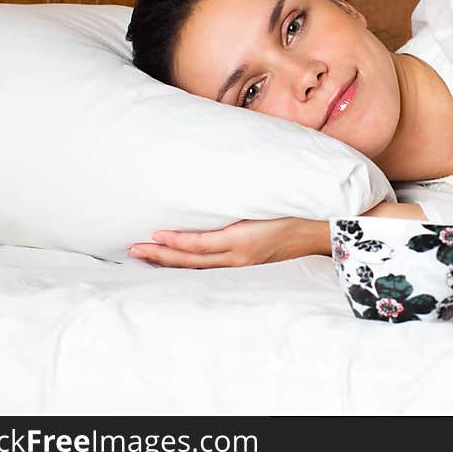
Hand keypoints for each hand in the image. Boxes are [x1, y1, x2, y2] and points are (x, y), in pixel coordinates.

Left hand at [128, 216, 328, 267]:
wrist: (318, 231)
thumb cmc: (293, 210)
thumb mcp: (266, 202)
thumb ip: (238, 198)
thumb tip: (212, 182)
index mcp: (243, 240)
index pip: (202, 245)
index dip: (177, 242)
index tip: (154, 234)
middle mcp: (239, 257)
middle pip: (192, 261)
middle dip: (161, 256)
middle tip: (134, 250)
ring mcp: (241, 265)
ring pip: (198, 268)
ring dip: (169, 263)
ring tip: (144, 256)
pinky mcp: (243, 266)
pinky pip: (210, 269)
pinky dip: (188, 265)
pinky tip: (174, 261)